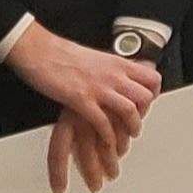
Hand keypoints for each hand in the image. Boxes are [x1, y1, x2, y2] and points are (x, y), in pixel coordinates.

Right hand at [8, 24, 160, 192]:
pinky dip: (108, 135)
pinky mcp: (81, 100)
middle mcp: (113, 75)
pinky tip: (107, 141)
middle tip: (136, 121)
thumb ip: (111, 69)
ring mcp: (98, 88)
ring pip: (129, 111)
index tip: (147, 103)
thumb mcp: (97, 57)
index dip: (153, 93)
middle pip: (145, 96)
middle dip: (144, 113)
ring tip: (129, 137)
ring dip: (131, 128)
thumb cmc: (62, 54)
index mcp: (118, 63)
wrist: (40, 50)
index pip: (152, 78)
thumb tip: (119, 79)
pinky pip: (103, 122)